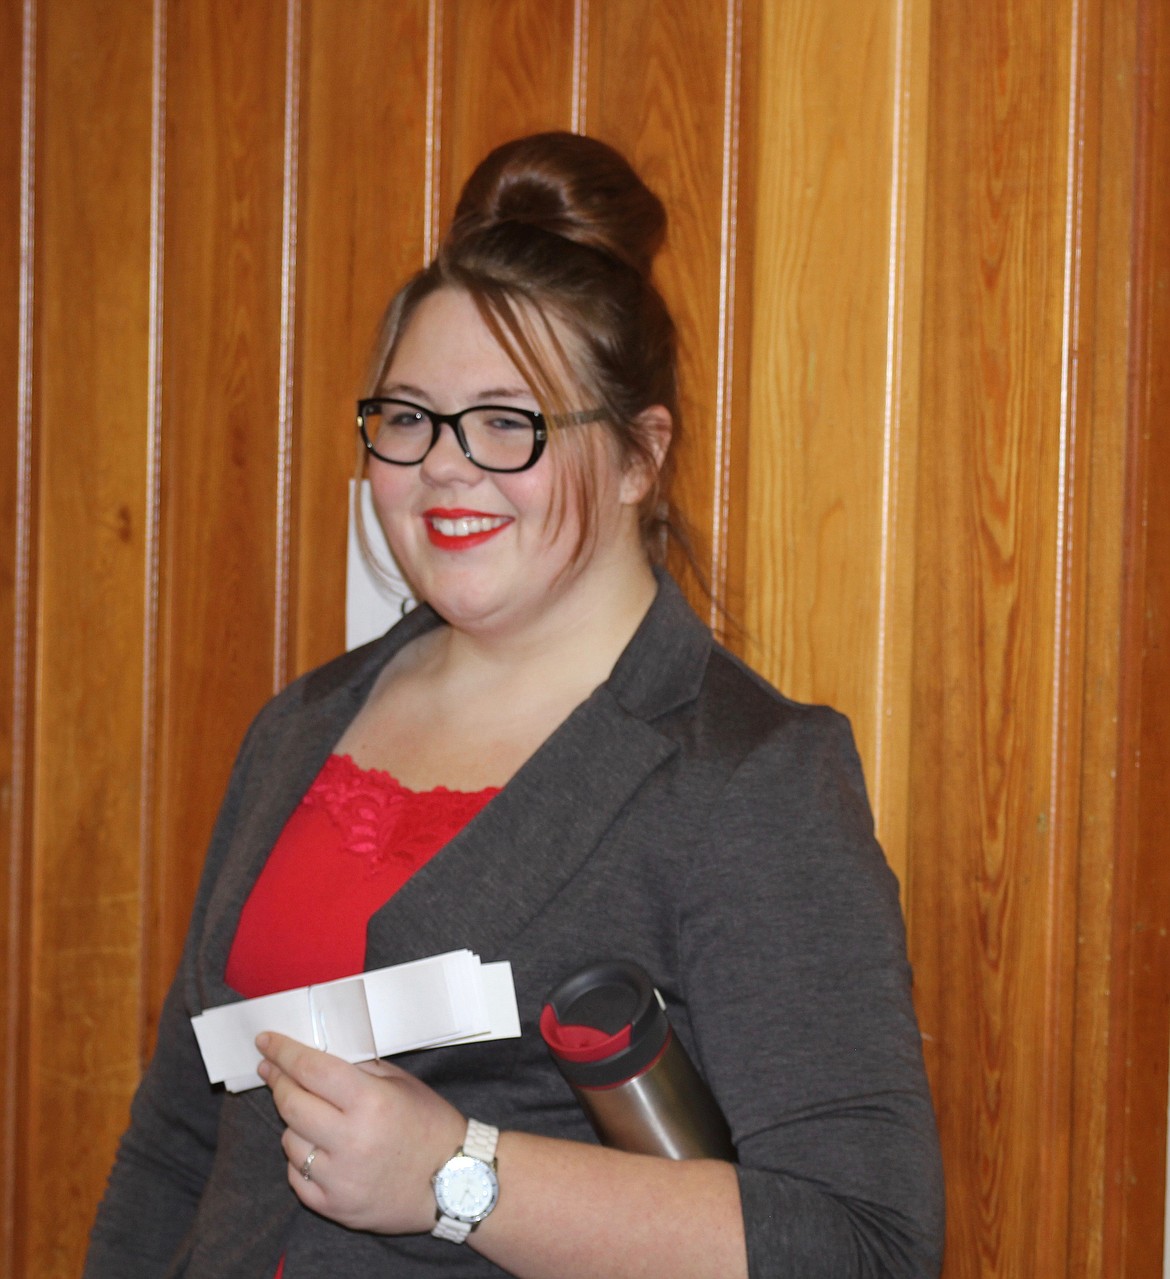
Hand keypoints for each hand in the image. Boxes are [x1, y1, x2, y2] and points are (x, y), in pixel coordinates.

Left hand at [256, 1031, 465, 1233]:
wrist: (455, 1183)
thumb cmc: (431, 1126)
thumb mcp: (402, 1083)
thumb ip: (359, 1068)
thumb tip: (318, 1052)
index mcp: (371, 1102)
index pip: (312, 1069)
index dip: (284, 1052)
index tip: (266, 1042)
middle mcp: (352, 1140)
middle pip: (292, 1104)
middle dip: (278, 1082)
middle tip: (273, 1070)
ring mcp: (340, 1178)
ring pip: (290, 1142)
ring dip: (294, 1123)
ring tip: (314, 1115)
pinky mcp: (335, 1207)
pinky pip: (297, 1177)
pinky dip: (302, 1159)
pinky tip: (318, 1148)